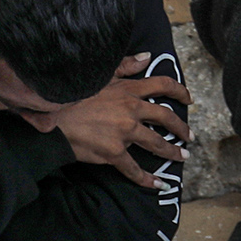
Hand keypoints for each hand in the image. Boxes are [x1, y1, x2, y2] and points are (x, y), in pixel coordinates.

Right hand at [35, 58, 191, 187]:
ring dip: (172, 151)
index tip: (188, 100)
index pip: (162, 85)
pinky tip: (158, 184)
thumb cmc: (71, 94)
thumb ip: (125, 66)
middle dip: (181, 128)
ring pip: (156, 143)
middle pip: (165, 117)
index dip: (179, 91)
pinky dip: (147, 179)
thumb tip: (146, 56)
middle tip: (190, 136)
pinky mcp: (113, 152)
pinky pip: (134, 169)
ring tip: (182, 156)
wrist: (51, 117)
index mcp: (128, 90)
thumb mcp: (99, 75)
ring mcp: (123, 132)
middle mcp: (130, 110)